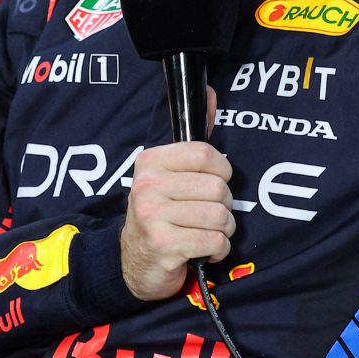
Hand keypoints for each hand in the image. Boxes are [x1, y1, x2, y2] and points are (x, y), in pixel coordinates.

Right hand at [120, 140, 234, 300]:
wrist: (135, 263)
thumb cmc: (160, 215)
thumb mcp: (169, 176)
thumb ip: (193, 142)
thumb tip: (211, 94)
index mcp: (150, 163)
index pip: (204, 154)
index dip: (222, 171)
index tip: (213, 183)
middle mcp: (147, 186)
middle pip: (217, 188)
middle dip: (224, 206)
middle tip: (208, 216)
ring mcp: (152, 215)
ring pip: (220, 217)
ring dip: (223, 231)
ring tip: (206, 233)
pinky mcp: (164, 244)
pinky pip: (215, 241)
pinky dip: (218, 250)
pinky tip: (202, 251)